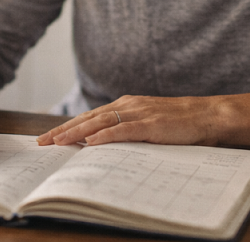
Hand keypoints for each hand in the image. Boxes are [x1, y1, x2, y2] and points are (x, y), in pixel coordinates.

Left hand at [37, 95, 216, 147]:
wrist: (207, 115)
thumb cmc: (179, 123)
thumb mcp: (148, 123)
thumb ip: (127, 129)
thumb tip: (103, 144)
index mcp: (126, 105)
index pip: (90, 116)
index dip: (68, 126)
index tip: (49, 136)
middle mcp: (128, 105)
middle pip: (88, 117)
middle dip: (63, 129)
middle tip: (42, 141)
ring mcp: (139, 113)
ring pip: (100, 122)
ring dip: (76, 131)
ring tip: (58, 141)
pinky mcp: (150, 124)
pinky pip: (123, 129)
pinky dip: (105, 134)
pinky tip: (91, 141)